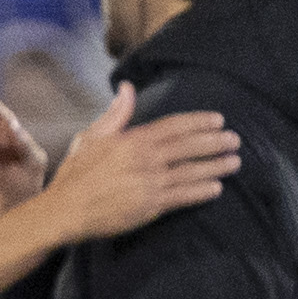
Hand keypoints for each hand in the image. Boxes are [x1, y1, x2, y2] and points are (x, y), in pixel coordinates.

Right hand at [43, 82, 240, 242]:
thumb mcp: (90, 138)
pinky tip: (216, 188)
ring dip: (216, 166)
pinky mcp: (150, 206)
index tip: (218, 120)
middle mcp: (146, 159)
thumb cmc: (74, 175)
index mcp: (134, 140)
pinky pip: (184, 196)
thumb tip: (126, 87)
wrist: (63, 211)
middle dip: (216, 142)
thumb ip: (115, 114)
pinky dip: (202, 191)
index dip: (200, 121)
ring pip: (193, 171)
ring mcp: (150, 183)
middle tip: (235, 140)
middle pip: (191, 146)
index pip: (176, 126)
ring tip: (234, 162)